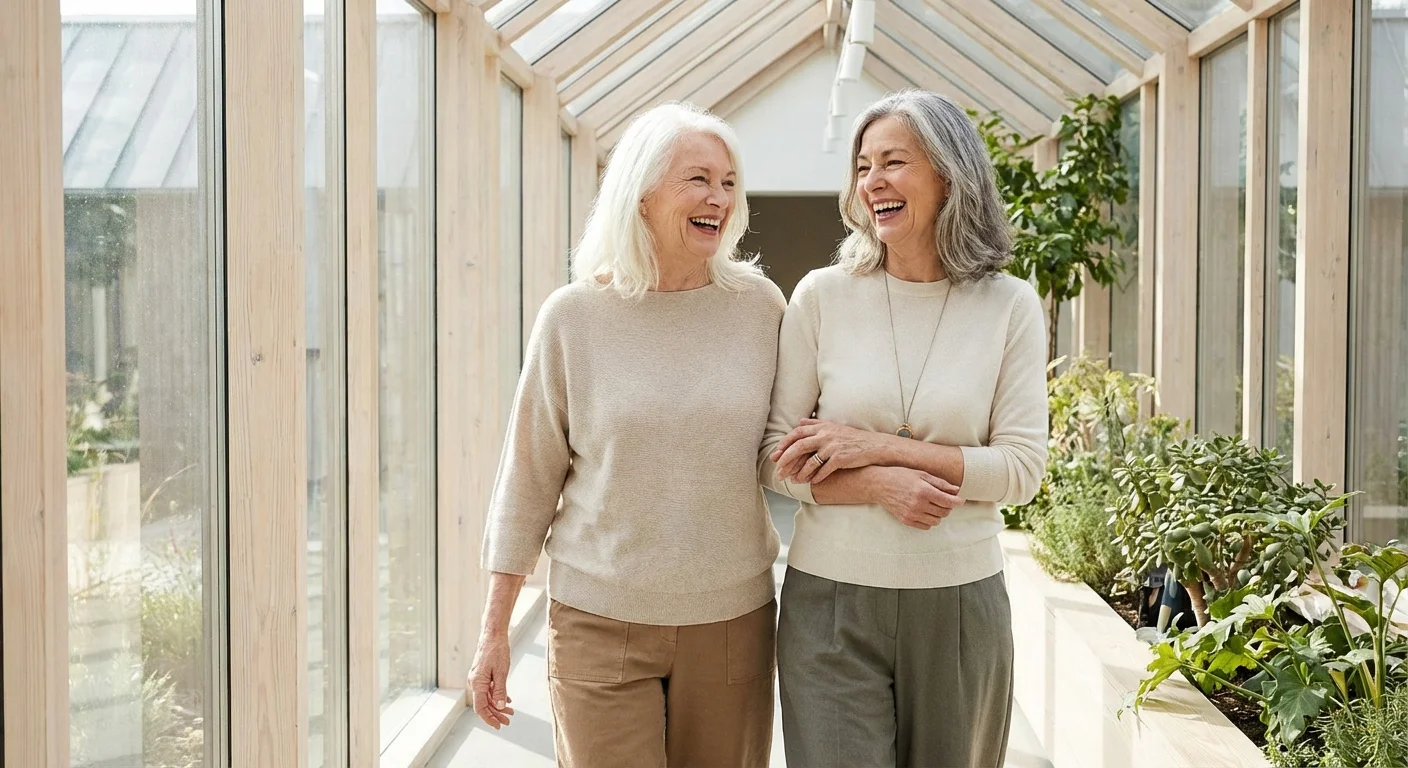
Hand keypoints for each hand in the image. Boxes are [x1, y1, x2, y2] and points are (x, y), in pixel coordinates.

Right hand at [469, 632, 514, 728]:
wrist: (493, 634)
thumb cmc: (497, 650)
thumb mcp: (501, 672)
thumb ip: (500, 690)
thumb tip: (499, 706)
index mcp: (477, 683)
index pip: (480, 707)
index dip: (489, 718)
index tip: (498, 726)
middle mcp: (475, 682)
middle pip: (484, 704)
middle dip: (496, 714)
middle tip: (508, 721)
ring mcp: (478, 679)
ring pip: (487, 697)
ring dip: (498, 706)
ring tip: (510, 712)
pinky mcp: (482, 675)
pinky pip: (488, 689)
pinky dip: (497, 696)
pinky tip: (506, 700)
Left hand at [770, 418, 890, 483]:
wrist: (874, 446)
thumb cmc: (853, 437)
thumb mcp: (833, 426)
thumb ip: (816, 423)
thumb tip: (799, 421)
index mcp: (822, 427)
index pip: (797, 433)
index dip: (785, 443)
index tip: (776, 453)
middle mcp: (826, 435)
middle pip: (799, 446)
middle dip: (786, 460)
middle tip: (779, 471)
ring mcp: (833, 447)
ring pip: (810, 461)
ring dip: (800, 473)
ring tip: (794, 481)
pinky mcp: (841, 458)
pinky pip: (824, 470)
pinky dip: (816, 477)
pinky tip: (811, 483)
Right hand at [872, 466, 963, 529]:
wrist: (879, 485)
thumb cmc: (900, 476)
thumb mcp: (921, 474)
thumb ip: (940, 483)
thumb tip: (956, 490)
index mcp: (924, 491)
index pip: (948, 501)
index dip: (958, 501)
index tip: (960, 499)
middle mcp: (918, 504)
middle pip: (944, 512)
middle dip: (948, 506)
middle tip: (944, 499)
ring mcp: (912, 514)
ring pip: (936, 521)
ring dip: (938, 514)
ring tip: (933, 505)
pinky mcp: (906, 520)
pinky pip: (926, 526)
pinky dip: (929, 520)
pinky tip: (925, 511)